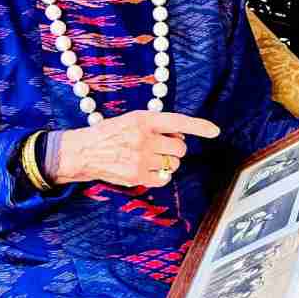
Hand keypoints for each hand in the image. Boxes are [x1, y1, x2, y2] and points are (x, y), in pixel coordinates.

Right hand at [54, 111, 219, 187]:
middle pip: (180, 147)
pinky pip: (164, 178)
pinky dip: (161, 175)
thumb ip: (155, 124)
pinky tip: (148, 169)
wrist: (84, 151)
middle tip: (159, 147)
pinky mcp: (137, 176)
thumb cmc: (110, 134)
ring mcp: (141, 159)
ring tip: (149, 157)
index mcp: (143, 119)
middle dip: (175, 148)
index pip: (178, 121)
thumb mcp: (131, 119)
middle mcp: (144, 138)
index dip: (198, 126)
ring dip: (167, 162)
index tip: (215, 131)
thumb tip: (180, 134)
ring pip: (174, 164)